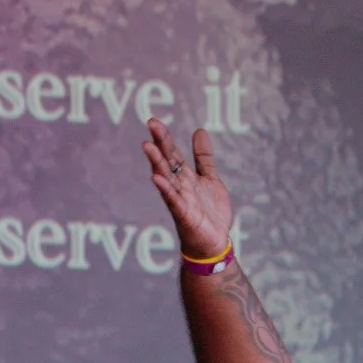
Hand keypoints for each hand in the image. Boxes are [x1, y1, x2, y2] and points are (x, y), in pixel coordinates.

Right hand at [143, 118, 233, 258]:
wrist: (214, 242)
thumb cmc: (209, 212)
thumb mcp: (210, 179)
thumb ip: (203, 157)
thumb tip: (199, 130)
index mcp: (185, 176)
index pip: (171, 153)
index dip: (164, 137)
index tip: (153, 120)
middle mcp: (179, 185)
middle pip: (166, 161)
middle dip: (159, 143)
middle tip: (151, 123)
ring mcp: (180, 199)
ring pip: (165, 178)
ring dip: (156, 163)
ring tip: (147, 146)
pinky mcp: (183, 215)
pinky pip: (172, 201)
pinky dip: (165, 190)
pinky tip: (157, 179)